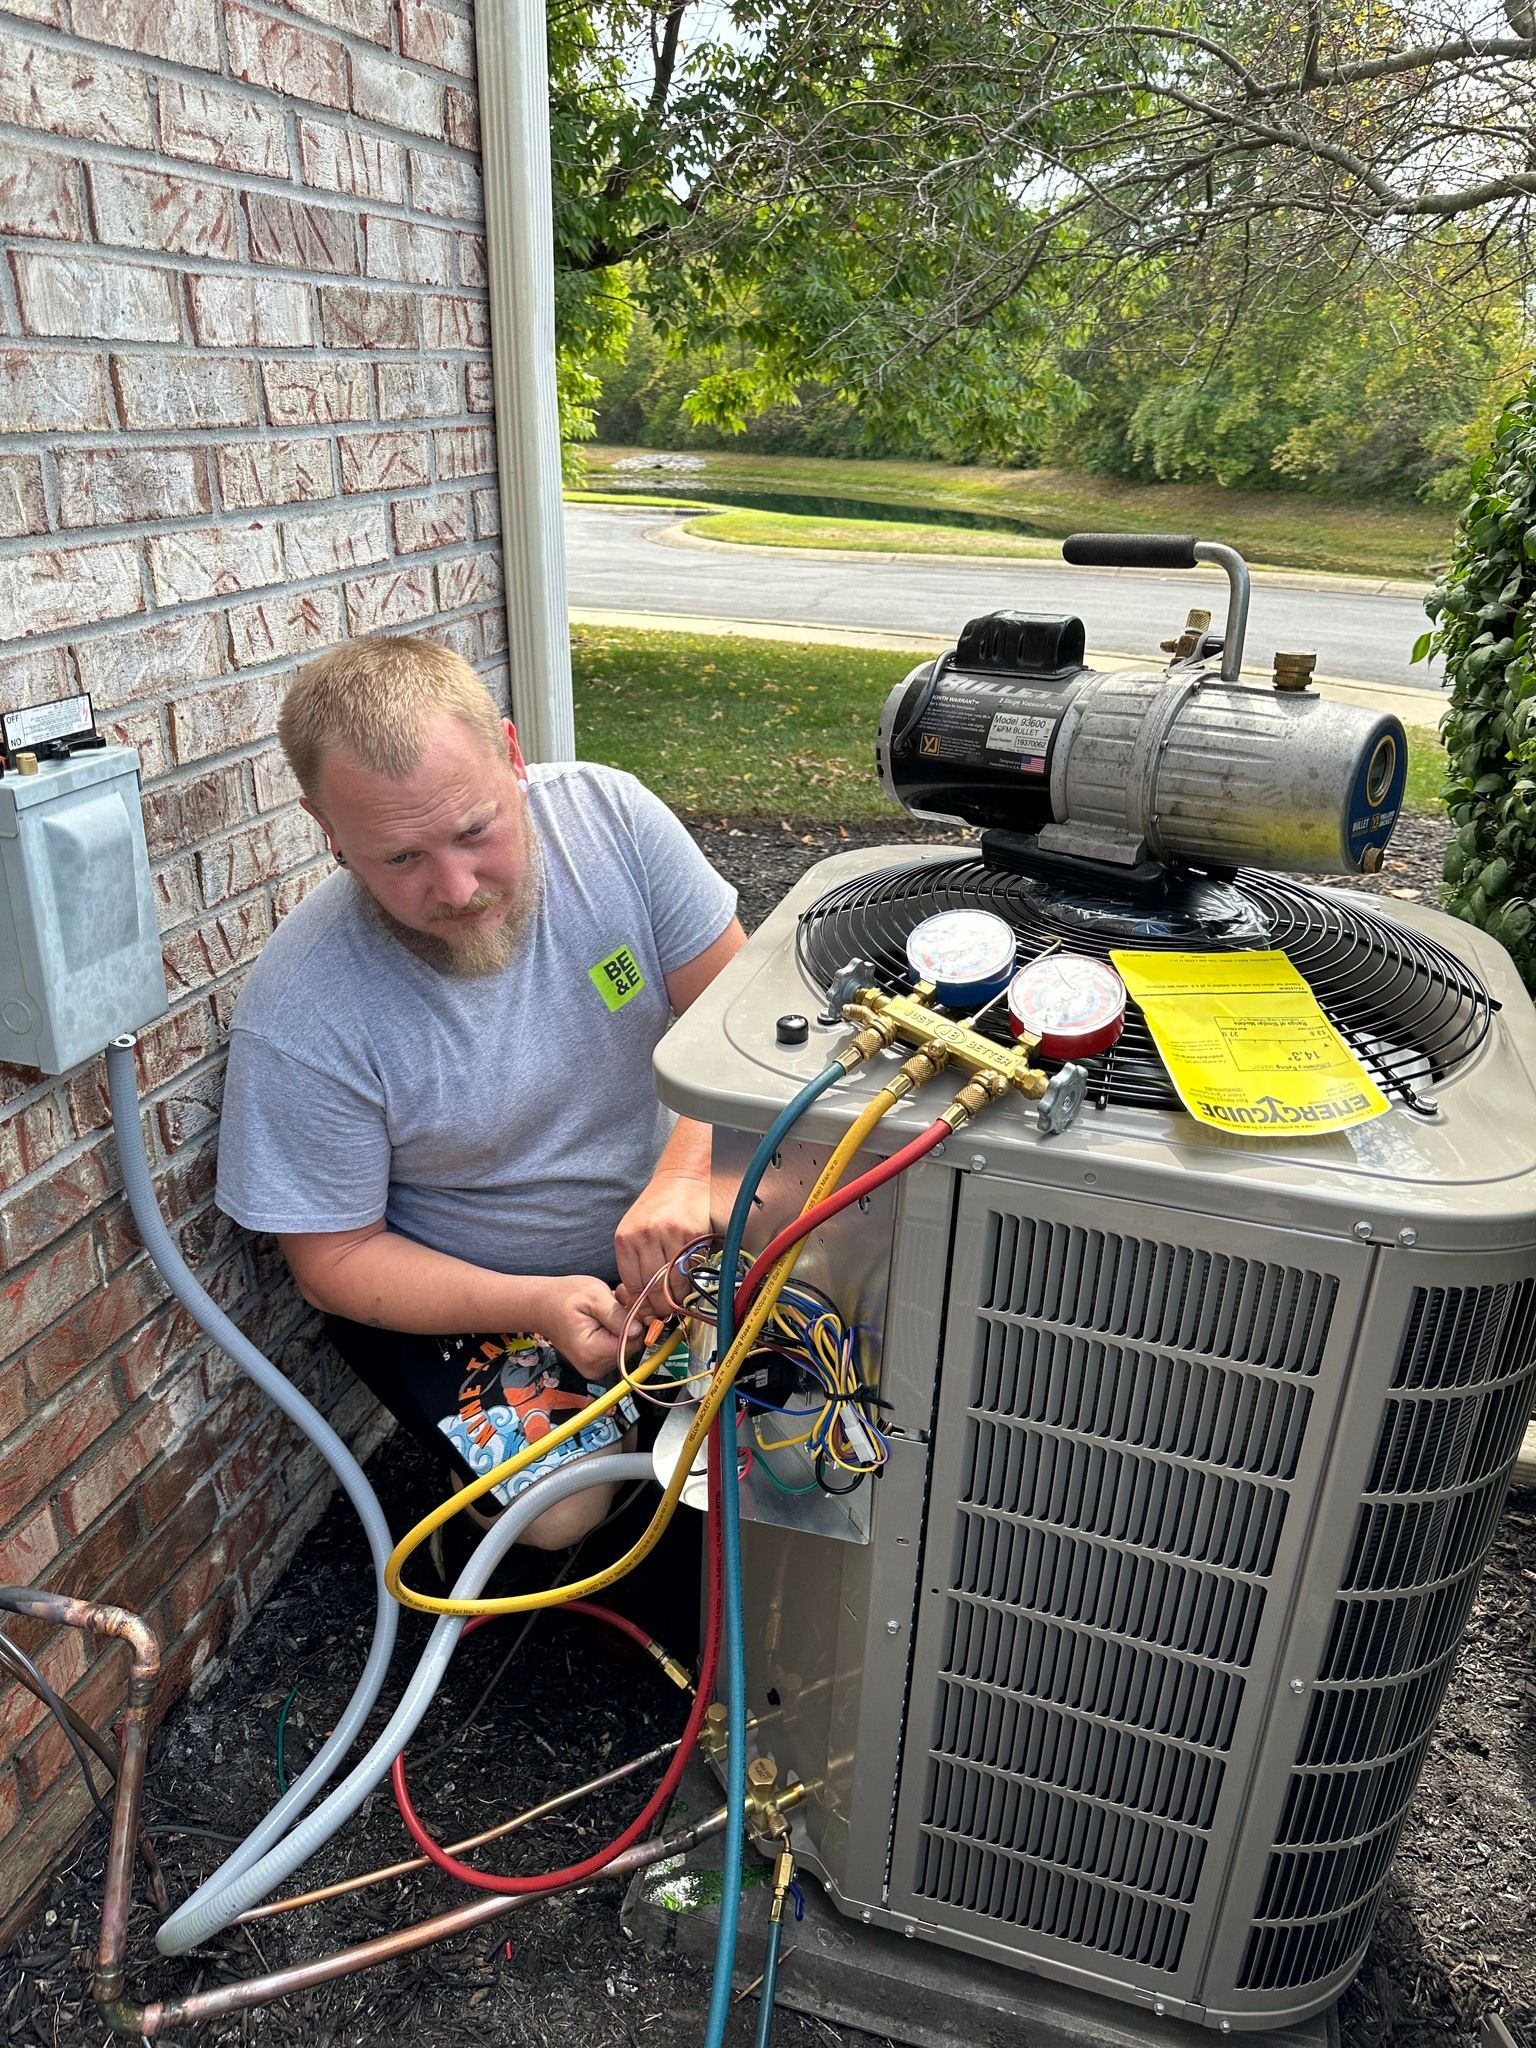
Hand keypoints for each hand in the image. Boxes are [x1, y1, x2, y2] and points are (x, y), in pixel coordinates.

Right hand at [526, 1274, 627, 1374]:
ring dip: (623, 1325)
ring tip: (607, 1307)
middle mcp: (594, 1366)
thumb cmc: (563, 1297)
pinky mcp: (597, 1363)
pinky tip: (605, 1318)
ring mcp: (595, 1367)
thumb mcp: (593, 1296)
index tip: (625, 1301)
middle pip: (631, 1346)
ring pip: (626, 1346)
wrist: (542, 1305)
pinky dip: (616, 1332)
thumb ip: (617, 1314)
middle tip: (616, 1299)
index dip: (635, 1321)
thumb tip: (639, 1330)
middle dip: (629, 1322)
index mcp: (592, 1352)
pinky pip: (617, 1348)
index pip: (633, 1343)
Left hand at [614, 1167, 711, 1302]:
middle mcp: (645, 1235)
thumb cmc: (657, 1209)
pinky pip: (692, 1268)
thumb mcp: (634, 1232)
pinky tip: (689, 1279)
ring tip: (679, 1299)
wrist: (683, 1179)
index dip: (643, 1305)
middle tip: (666, 1313)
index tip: (649, 1314)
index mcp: (626, 1238)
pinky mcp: (692, 1233)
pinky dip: (692, 1279)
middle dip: (661, 1306)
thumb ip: (635, 1263)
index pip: (633, 1285)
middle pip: (654, 1287)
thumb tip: (639, 1303)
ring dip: (678, 1296)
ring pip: (675, 1282)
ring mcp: (669, 1234)